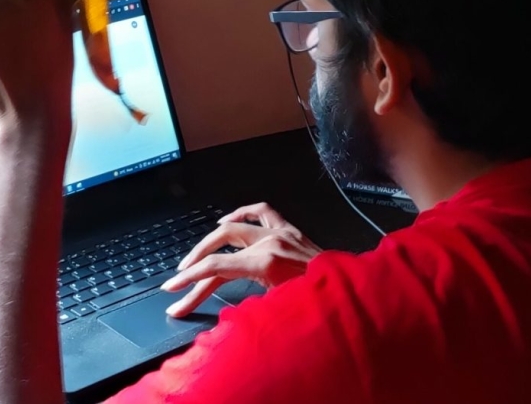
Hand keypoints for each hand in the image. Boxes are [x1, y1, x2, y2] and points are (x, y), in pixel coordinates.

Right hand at [160, 203, 321, 317]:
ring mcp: (282, 233)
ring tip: (195, 256)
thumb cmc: (323, 306)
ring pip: (236, 226)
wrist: (357, 295)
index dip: (190, 281)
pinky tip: (228, 220)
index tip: (173, 292)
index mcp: (266, 263)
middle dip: (194, 263)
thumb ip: (248, 309)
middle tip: (178, 280)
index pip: (216, 267)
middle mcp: (272, 242)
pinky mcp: (292, 231)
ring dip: (212, 240)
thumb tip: (221, 317)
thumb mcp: (279, 312)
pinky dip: (242, 214)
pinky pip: (262, 213)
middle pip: (220, 246)